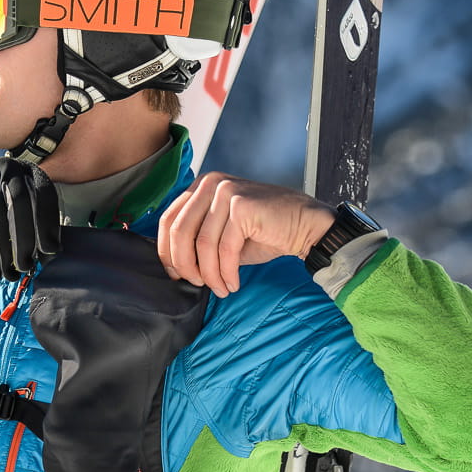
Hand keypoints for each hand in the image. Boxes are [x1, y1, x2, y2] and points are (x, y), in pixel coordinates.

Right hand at [0, 158, 60, 282]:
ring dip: (5, 253)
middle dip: (26, 238)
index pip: (44, 193)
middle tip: (27, 266)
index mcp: (29, 170)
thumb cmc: (0, 219)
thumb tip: (51, 252)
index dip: (49, 223)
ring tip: (10, 276)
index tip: (49, 251)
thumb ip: (38, 228)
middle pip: (20, 201)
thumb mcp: (22, 216)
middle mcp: (6, 166)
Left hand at [156, 173, 334, 296]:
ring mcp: (226, 192)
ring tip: (220, 288)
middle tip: (197, 284)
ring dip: (210, 274)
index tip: (175, 274)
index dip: (166, 252)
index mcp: (201, 186)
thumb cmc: (264, 232)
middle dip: (185, 265)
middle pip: (180, 231)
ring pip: (203, 244)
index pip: (168, 219)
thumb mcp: (222, 233)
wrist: (305, 225)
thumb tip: (173, 264)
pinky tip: (233, 283)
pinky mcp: (242, 206)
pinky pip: (225, 249)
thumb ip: (198, 239)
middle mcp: (210, 183)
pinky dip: (227, 273)